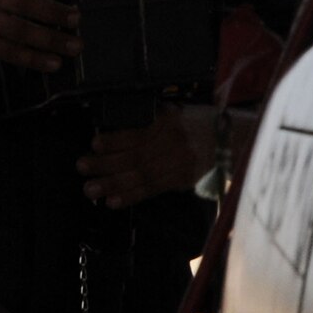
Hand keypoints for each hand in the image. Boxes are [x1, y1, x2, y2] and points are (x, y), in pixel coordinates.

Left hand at [76, 106, 214, 208]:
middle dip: (106, 164)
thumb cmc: (196, 122)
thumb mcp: (174, 111)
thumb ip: (150, 118)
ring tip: (90, 189)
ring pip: (142, 176)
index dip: (116, 140)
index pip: (139, 133)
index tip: (95, 144)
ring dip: (113, 184)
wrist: (229, 139)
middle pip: (137, 156)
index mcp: (170, 121)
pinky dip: (131, 196)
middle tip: (82, 167)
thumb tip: (115, 128)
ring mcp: (180, 163)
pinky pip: (153, 190)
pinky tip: (113, 201)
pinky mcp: (182, 180)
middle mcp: (175, 143)